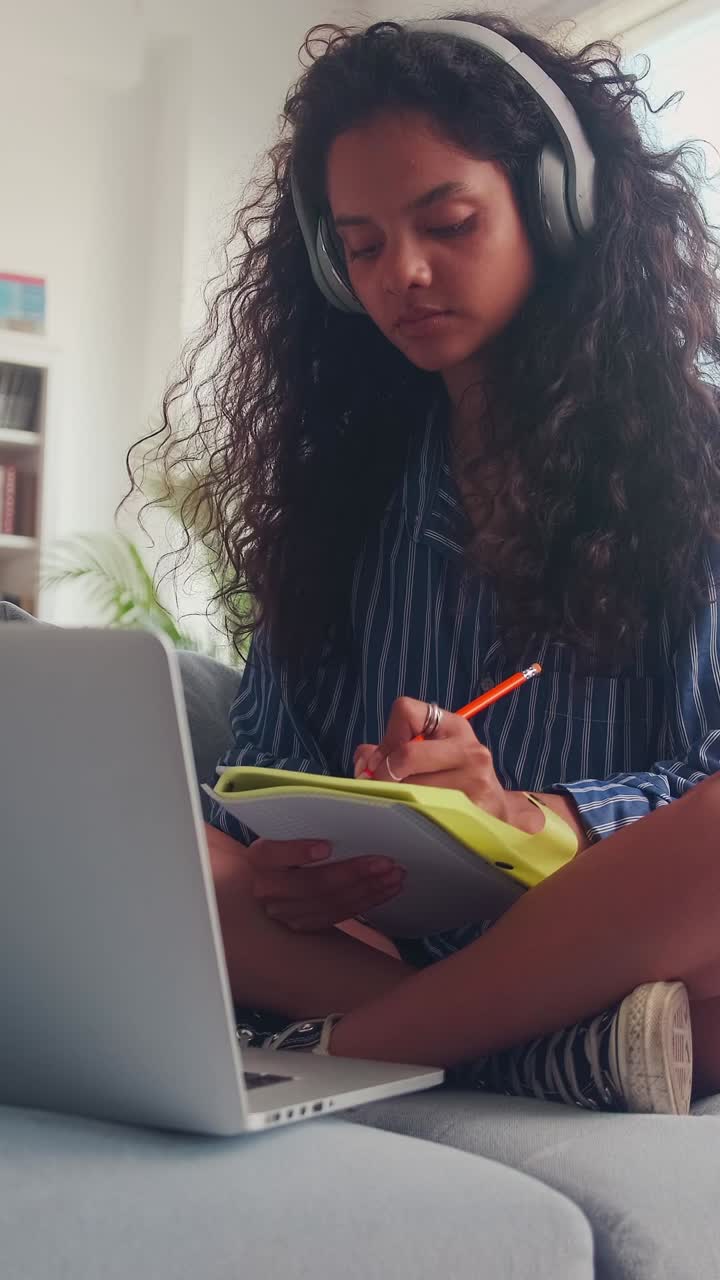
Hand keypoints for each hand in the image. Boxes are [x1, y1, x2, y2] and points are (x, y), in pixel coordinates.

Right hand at [246, 838, 405, 931]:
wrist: (272, 877)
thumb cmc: (288, 842)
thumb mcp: (289, 830)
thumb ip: (311, 823)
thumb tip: (355, 808)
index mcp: (260, 857)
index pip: (274, 853)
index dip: (299, 851)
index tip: (327, 846)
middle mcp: (267, 889)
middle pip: (312, 884)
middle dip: (354, 873)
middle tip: (387, 862)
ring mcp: (285, 912)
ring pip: (331, 903)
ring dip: (369, 889)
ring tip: (395, 874)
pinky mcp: (304, 925)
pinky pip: (340, 915)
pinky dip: (368, 901)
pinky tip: (388, 889)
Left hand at [354, 698, 542, 833]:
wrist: (497, 813)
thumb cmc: (454, 781)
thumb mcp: (428, 755)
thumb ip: (390, 750)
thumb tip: (364, 759)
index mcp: (452, 726)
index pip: (405, 711)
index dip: (387, 737)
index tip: (384, 759)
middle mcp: (467, 748)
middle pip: (407, 754)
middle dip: (385, 774)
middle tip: (381, 787)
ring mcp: (475, 779)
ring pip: (413, 787)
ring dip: (397, 799)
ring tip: (402, 804)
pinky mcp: (475, 809)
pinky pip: (427, 812)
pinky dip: (412, 816)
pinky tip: (418, 818)